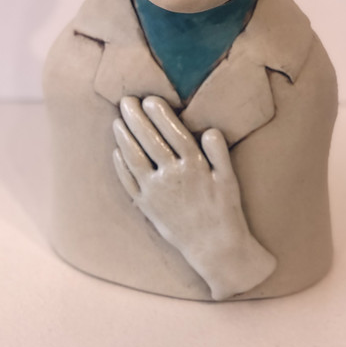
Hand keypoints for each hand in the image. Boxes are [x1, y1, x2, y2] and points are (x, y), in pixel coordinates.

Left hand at [112, 95, 276, 299]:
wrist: (214, 247)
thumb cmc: (224, 210)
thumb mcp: (229, 179)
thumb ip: (219, 152)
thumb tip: (209, 130)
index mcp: (193, 165)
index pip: (172, 132)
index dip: (159, 114)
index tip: (149, 99)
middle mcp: (172, 175)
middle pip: (149, 140)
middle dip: (135, 118)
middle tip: (125, 101)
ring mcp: (156, 191)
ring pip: (134, 158)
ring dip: (124, 137)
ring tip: (117, 120)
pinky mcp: (146, 206)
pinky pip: (129, 182)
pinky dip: (120, 166)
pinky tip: (116, 151)